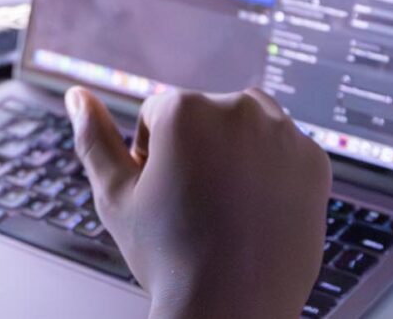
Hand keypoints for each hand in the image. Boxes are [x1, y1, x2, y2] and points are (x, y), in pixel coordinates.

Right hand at [66, 86, 329, 318]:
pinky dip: (271, 172)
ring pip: (246, 128)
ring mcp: (284, 135)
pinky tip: (255, 210)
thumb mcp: (115, 196)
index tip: (164, 196)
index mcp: (186, 109)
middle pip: (205, 116)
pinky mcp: (316, 162)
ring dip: (234, 153)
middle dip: (196, 150)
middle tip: (194, 206)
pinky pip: (284, 151)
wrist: (233, 310)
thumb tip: (76, 95)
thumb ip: (93, 138)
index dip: (152, 159)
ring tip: (224, 206)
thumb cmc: (169, 256)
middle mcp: (240, 109)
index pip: (159, 116)